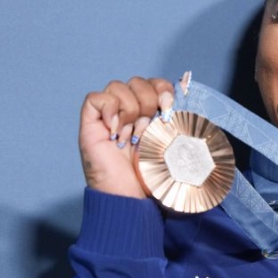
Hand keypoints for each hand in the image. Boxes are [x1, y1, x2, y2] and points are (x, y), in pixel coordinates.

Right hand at [79, 77, 174, 197]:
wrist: (130, 196)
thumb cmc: (151, 175)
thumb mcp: (171, 142)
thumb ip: (177, 117)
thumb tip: (186, 85)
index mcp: (149, 112)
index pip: (155, 82)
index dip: (163, 88)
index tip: (168, 108)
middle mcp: (128, 110)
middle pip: (137, 81)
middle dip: (148, 100)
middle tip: (148, 128)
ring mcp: (108, 115)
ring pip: (117, 86)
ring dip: (130, 109)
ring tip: (131, 135)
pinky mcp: (91, 122)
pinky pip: (96, 98)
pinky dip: (109, 110)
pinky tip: (115, 132)